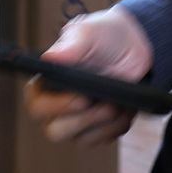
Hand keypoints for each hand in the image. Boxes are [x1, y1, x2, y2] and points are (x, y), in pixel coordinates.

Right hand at [26, 7, 154, 145]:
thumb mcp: (87, 33)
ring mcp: (77, 121)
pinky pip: (103, 139)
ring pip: (81, 139)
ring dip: (105, 123)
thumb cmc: (102, 36)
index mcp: (45, 84)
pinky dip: (117, 126)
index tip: (82, 98)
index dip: (56, 108)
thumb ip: (70, 45)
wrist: (134, 46)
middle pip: (56, 131)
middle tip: (107, 104)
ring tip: (120, 102)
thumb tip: (50, 57)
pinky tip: (126, 109)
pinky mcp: (97, 129)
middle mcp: (56, 107)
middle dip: (85, 120)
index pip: (37, 107)